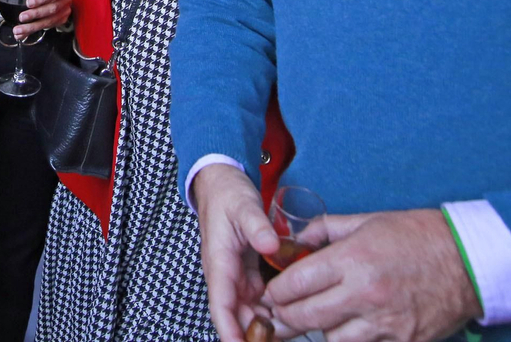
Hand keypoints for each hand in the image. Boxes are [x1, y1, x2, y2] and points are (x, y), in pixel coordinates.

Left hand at [15, 0, 72, 37]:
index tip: (28, 3)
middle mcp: (65, 1)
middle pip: (52, 9)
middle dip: (35, 14)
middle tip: (22, 17)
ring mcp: (65, 12)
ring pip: (49, 21)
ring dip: (32, 27)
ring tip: (18, 30)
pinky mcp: (61, 21)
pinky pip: (46, 28)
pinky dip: (32, 31)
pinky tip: (21, 35)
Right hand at [194, 163, 281, 341]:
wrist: (221, 183)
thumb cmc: (228, 195)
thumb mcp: (244, 206)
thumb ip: (257, 226)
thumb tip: (271, 245)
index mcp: (219, 263)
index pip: (221, 305)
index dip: (230, 330)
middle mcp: (225, 275)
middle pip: (237, 316)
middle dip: (255, 334)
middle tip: (282, 338)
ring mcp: (236, 276)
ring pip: (249, 311)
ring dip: (265, 324)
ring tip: (292, 328)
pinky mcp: (246, 273)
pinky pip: (258, 299)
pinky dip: (271, 309)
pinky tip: (291, 313)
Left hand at [264, 209, 479, 341]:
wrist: (470, 260)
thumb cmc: (418, 236)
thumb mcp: (368, 221)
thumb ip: (326, 230)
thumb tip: (295, 240)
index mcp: (353, 259)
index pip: (297, 283)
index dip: (276, 291)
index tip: (272, 292)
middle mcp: (365, 293)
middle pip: (306, 317)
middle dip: (285, 317)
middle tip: (279, 314)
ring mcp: (385, 323)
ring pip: (331, 340)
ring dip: (321, 331)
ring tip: (320, 319)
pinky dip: (350, 341)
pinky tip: (349, 329)